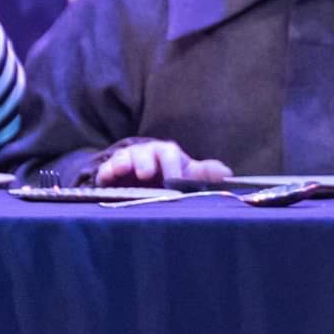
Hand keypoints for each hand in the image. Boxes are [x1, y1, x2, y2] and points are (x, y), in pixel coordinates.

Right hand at [92, 139, 229, 186]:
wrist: (145, 176)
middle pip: (145, 154)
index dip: (173, 167)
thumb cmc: (170, 173)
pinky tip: (106, 178)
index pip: (170, 155)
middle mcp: (146, 154)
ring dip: (123, 164)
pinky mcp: (111, 171)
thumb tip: (227, 173)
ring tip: (123, 171)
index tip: (175, 180)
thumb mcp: (187, 173)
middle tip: (146, 174)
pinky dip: (106, 172)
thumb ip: (205, 173)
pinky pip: (107, 169)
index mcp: (167, 153)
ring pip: (125, 159)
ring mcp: (128, 160)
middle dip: (146, 162)